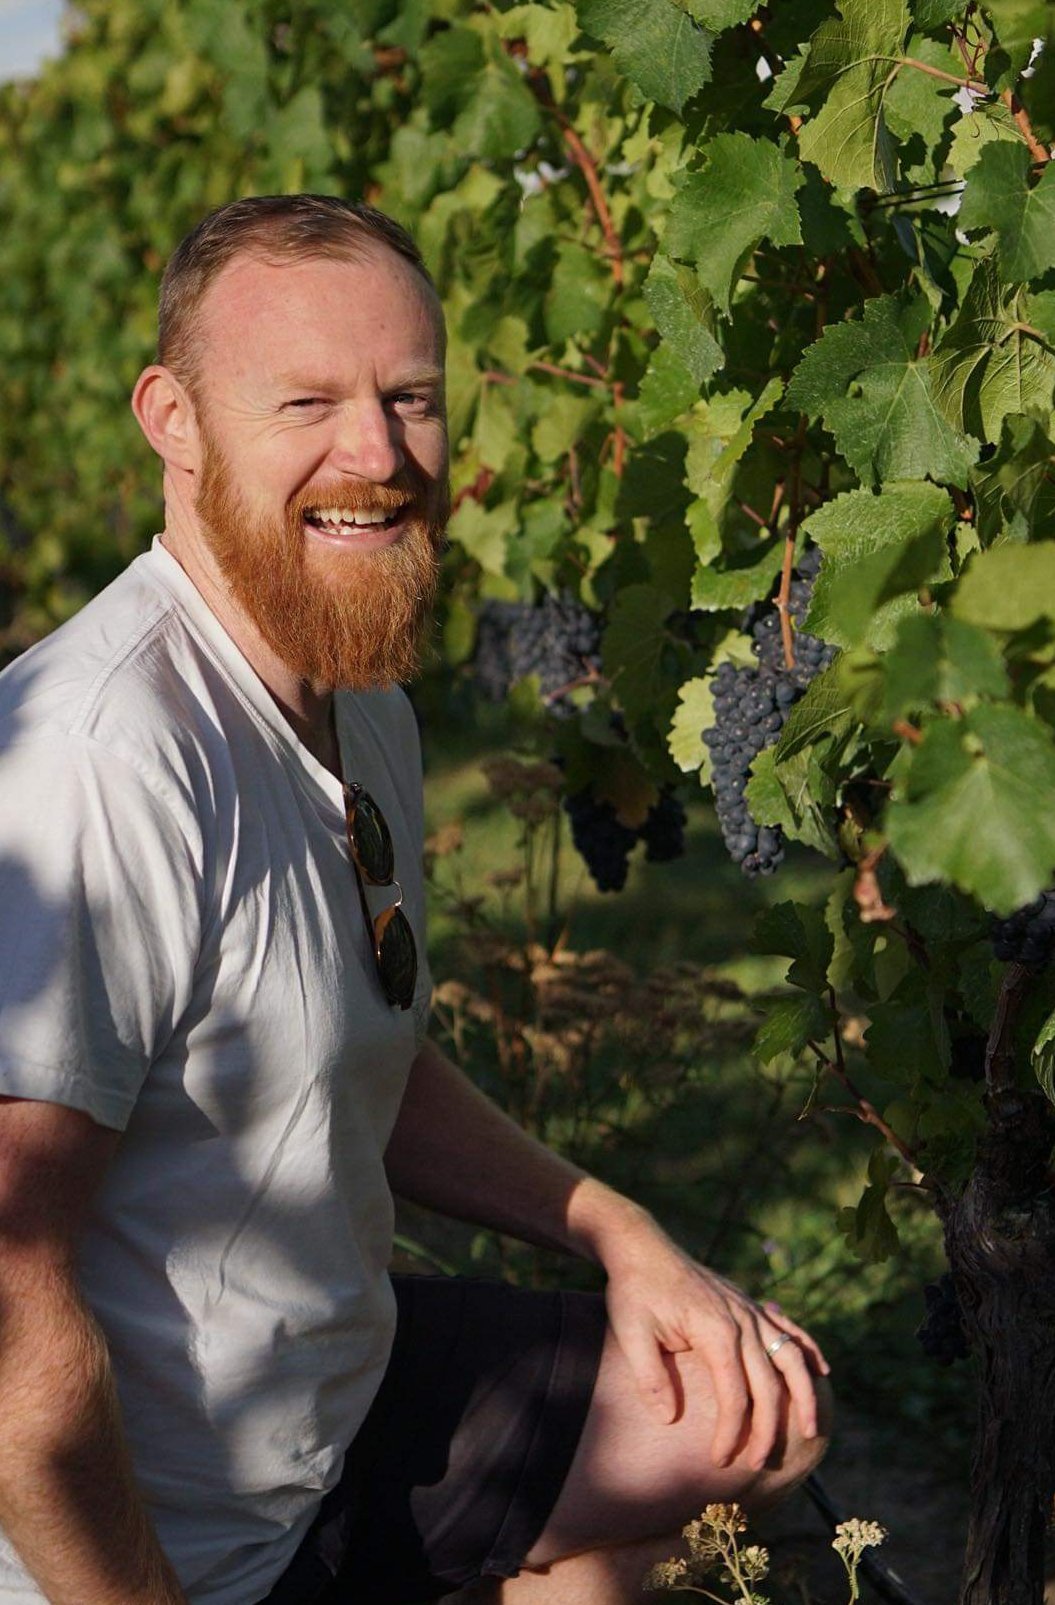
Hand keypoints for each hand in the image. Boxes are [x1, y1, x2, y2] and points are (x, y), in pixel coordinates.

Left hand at [600, 1221, 829, 1471]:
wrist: (641, 1246)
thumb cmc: (633, 1291)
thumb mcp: (630, 1333)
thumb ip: (650, 1377)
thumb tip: (669, 1420)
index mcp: (715, 1330)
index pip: (734, 1394)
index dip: (731, 1433)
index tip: (719, 1461)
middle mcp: (741, 1319)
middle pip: (768, 1384)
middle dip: (767, 1429)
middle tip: (757, 1464)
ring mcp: (749, 1309)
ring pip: (791, 1356)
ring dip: (805, 1394)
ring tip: (812, 1429)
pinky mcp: (747, 1302)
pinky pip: (787, 1328)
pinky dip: (807, 1349)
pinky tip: (821, 1371)